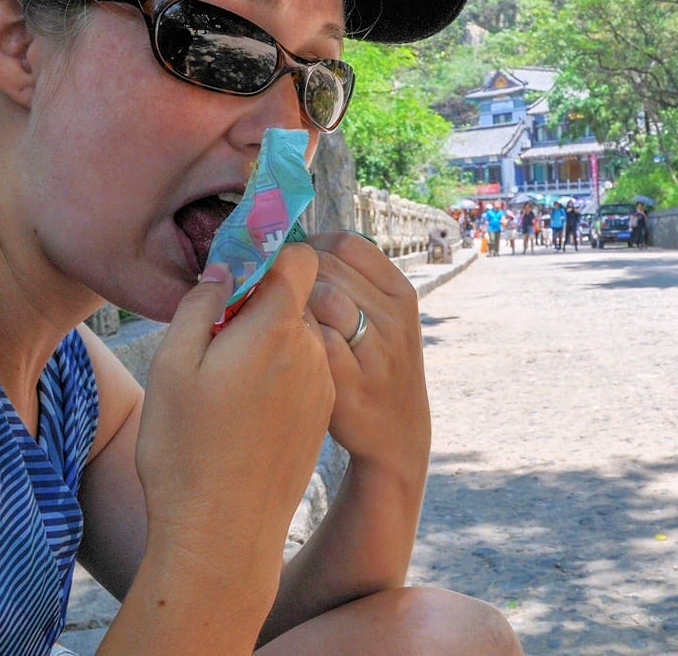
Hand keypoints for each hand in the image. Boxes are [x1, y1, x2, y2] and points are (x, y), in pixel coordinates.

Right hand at [137, 248, 334, 563]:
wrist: (223, 535)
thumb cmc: (186, 450)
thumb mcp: (172, 366)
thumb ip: (200, 304)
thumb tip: (224, 270)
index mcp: (277, 329)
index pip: (299, 259)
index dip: (268, 255)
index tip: (234, 270)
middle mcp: (312, 352)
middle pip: (294, 300)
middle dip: (258, 305)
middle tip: (213, 336)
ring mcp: (321, 386)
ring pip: (298, 338)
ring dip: (267, 344)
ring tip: (224, 384)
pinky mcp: (321, 416)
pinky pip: (303, 373)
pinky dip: (278, 376)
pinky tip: (244, 412)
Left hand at [303, 232, 431, 471]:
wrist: (398, 433)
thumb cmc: (376, 365)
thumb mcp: (385, 319)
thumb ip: (353, 283)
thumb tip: (300, 247)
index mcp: (401, 292)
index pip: (348, 244)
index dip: (310, 245)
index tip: (291, 262)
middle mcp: (395, 317)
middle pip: (329, 268)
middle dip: (294, 276)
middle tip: (276, 293)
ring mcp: (377, 351)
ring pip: (323, 299)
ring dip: (293, 303)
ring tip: (280, 318)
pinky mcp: (352, 384)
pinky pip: (313, 340)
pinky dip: (294, 336)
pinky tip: (283, 345)